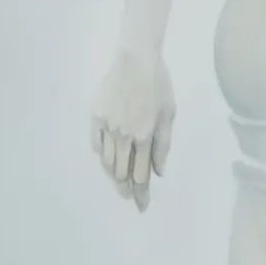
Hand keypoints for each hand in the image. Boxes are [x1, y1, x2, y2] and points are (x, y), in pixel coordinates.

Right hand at [90, 46, 174, 211]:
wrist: (135, 59)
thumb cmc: (158, 85)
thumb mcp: (169, 114)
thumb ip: (163, 145)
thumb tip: (158, 172)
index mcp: (144, 137)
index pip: (140, 175)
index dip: (141, 194)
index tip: (142, 206)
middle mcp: (124, 136)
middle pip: (121, 174)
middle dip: (126, 190)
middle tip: (130, 199)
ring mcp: (107, 127)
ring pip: (107, 162)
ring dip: (113, 177)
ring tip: (119, 184)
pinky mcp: (96, 117)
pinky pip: (96, 144)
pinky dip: (102, 157)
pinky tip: (107, 160)